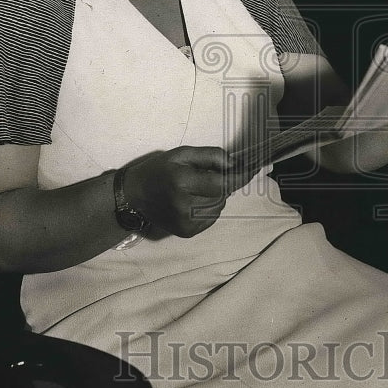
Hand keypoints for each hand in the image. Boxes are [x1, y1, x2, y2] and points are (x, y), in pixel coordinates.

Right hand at [122, 146, 249, 238]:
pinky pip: (211, 219)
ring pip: (219, 208)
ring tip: (197, 190)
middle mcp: (184, 205)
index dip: (239, 177)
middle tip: (206, 177)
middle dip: (221, 185)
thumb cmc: (159, 170)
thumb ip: (211, 156)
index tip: (253, 170)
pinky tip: (193, 202)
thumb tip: (235, 164)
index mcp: (182, 182)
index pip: (222, 182)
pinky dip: (209, 209)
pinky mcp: (186, 233)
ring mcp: (185, 222)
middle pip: (222, 195)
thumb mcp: (182, 154)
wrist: (134, 196)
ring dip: (215, 197)